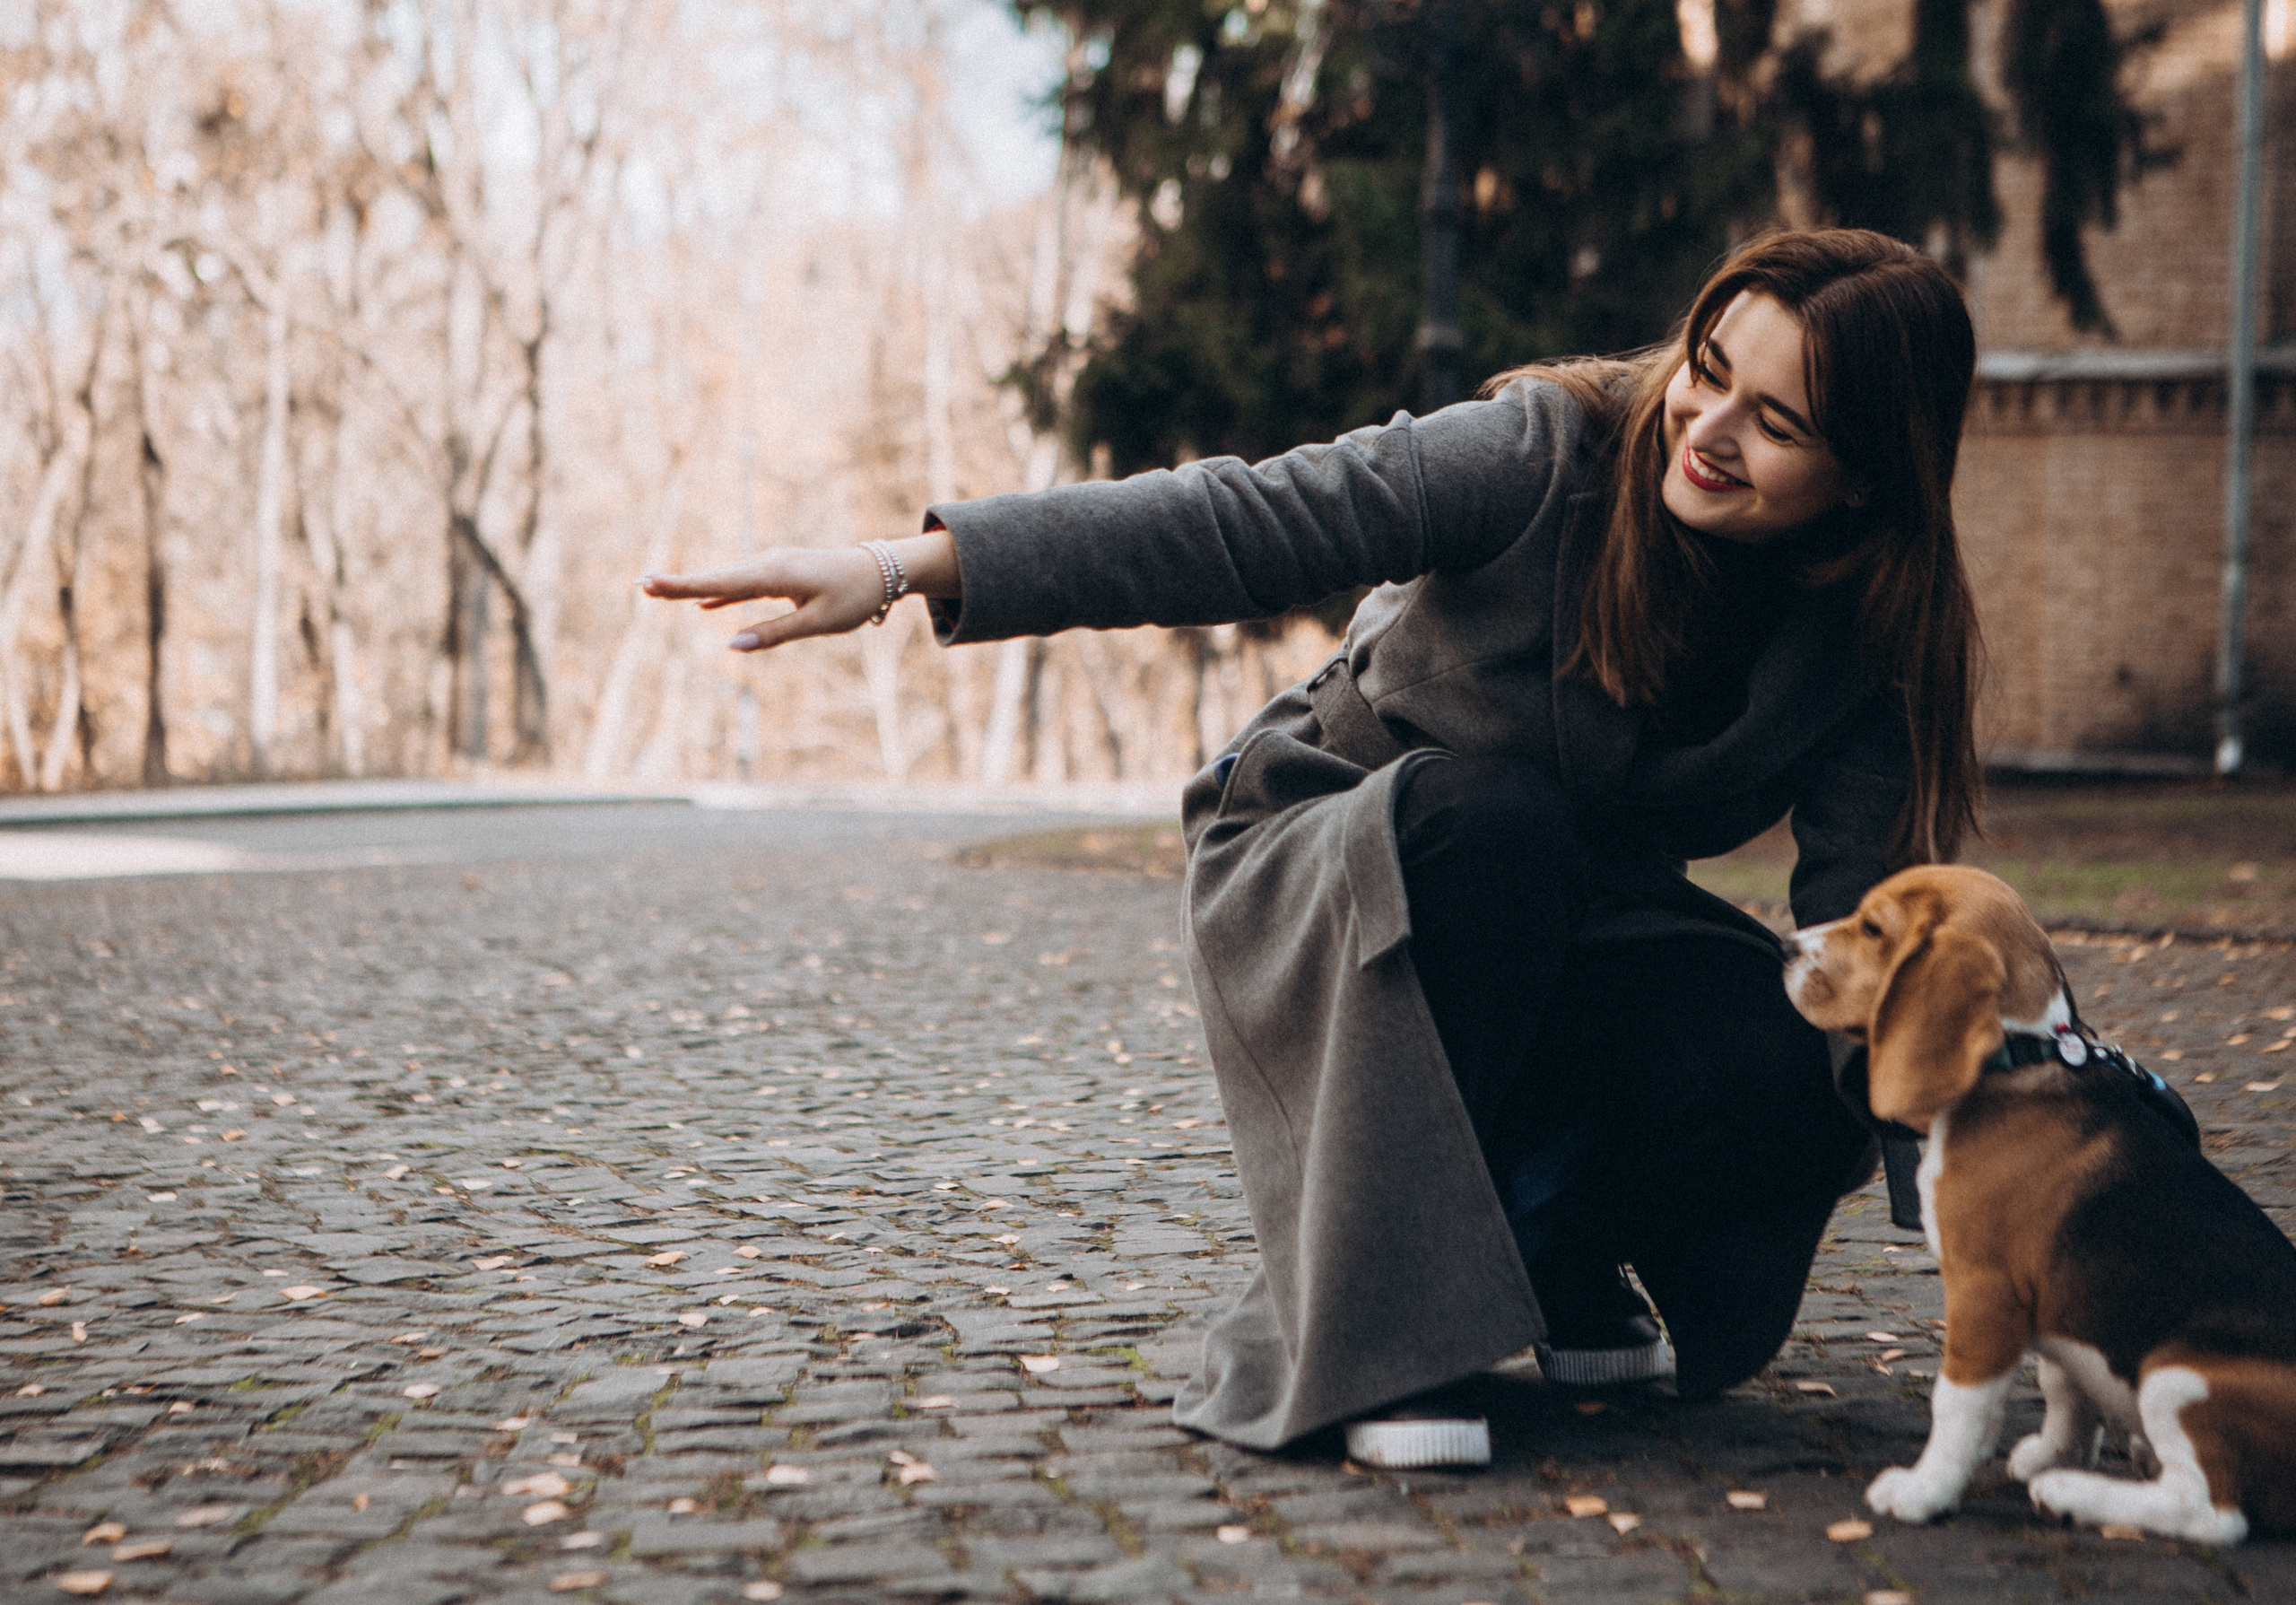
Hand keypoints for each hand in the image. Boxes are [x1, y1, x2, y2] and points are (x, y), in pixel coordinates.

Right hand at [639, 548, 884, 650]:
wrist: (882, 569)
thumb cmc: (853, 597)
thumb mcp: (818, 622)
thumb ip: (775, 633)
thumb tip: (733, 645)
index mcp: (775, 574)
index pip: (721, 583)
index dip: (684, 586)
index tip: (652, 583)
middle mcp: (769, 564)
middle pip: (716, 577)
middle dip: (679, 583)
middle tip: (640, 585)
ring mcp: (773, 566)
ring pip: (728, 579)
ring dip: (694, 585)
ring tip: (660, 590)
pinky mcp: (780, 573)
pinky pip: (744, 583)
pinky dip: (722, 590)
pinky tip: (704, 602)